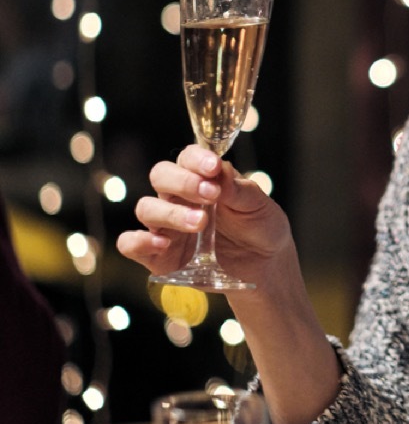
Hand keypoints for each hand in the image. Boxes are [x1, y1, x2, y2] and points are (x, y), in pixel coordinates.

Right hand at [116, 144, 293, 289]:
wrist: (263, 266)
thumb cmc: (260, 227)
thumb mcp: (259, 206)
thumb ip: (239, 189)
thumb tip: (220, 170)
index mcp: (203, 179)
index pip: (188, 158)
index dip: (196, 160)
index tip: (213, 167)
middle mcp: (178, 198)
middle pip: (161, 176)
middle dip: (182, 182)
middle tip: (210, 194)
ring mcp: (166, 226)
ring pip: (146, 208)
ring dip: (170, 212)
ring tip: (200, 222)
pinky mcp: (158, 255)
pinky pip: (130, 244)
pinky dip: (139, 241)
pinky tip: (163, 244)